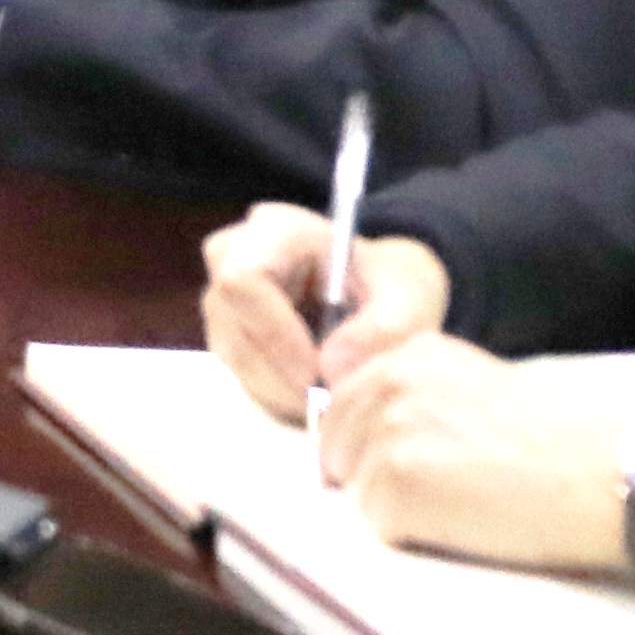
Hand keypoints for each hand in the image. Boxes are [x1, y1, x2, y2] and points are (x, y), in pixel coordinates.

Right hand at [198, 204, 453, 420]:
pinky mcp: (228, 333)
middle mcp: (233, 258)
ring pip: (233, 355)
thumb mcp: (410, 295)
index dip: (273, 333)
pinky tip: (312, 395)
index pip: (243, 280)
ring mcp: (224, 298)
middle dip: (278, 374)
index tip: (315, 375)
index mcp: (274, 231)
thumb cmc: (389, 282)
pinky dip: (276, 395)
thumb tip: (331, 368)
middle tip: (327, 403)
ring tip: (327, 400)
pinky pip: (239, 373)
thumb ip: (386, 327)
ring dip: (278, 389)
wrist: (378, 292)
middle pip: (231, 324)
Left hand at [315, 334, 634, 573]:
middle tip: (447, 489)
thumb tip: (366, 431)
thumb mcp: (479, 386)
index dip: (369, 443)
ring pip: (357, 490)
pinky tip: (466, 522)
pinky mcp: (396, 487)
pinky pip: (380, 525)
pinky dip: (414, 535)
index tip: (421, 460)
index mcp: (409, 354)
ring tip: (466, 501)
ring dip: (398, 507)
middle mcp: (388, 383)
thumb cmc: (560, 441)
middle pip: (336, 446)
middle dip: (374, 476)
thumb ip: (418, 396)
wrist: (603, 476)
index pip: (344, 404)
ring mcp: (387, 434)